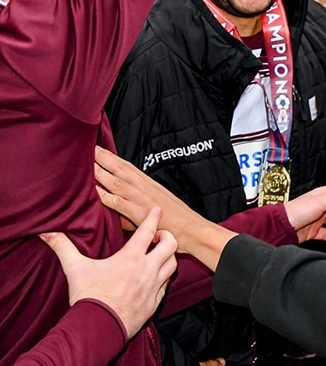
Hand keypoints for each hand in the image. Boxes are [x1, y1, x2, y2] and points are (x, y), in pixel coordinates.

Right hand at [40, 207, 176, 340]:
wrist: (98, 327)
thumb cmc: (88, 296)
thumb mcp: (75, 269)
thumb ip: (63, 248)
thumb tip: (47, 233)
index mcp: (131, 257)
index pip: (148, 230)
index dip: (154, 217)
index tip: (157, 210)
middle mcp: (147, 269)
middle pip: (170, 245)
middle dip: (167, 236)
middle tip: (159, 236)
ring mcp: (153, 286)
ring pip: (173, 265)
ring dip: (169, 257)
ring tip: (160, 255)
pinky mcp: (154, 302)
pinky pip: (166, 286)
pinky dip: (164, 278)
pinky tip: (156, 279)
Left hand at [94, 147, 209, 245]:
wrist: (191, 229)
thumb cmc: (176, 219)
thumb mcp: (157, 204)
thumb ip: (135, 204)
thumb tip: (116, 210)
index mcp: (147, 183)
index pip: (126, 165)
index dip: (111, 156)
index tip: (97, 148)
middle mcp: (143, 187)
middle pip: (119, 168)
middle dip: (102, 157)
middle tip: (85, 147)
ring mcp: (139, 198)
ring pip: (115, 181)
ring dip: (99, 171)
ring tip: (83, 163)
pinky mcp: (137, 212)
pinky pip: (116, 202)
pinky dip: (104, 195)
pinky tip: (92, 191)